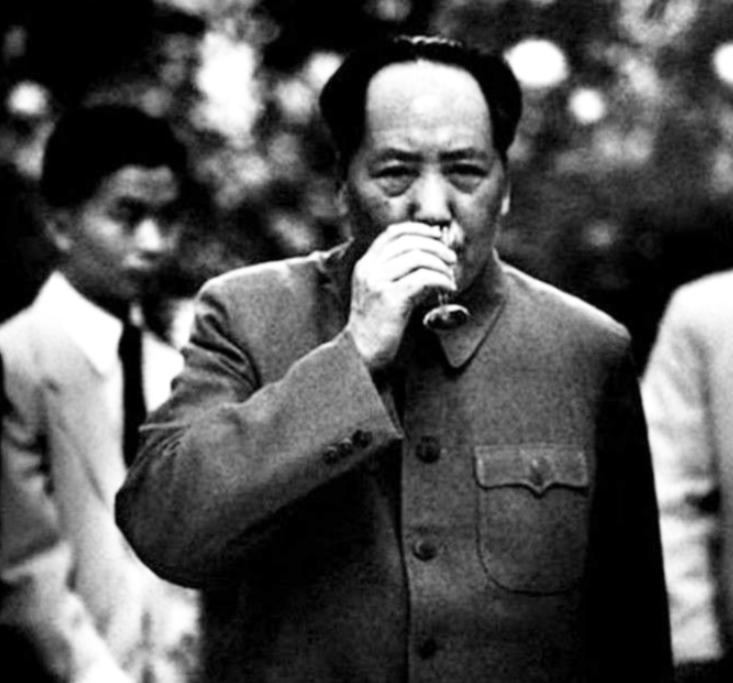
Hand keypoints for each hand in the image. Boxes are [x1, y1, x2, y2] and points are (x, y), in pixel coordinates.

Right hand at [346, 222, 456, 371]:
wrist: (361, 352)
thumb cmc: (377, 323)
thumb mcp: (381, 290)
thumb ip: (398, 272)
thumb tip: (431, 254)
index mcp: (365, 264)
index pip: (392, 233)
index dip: (418, 230)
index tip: (436, 236)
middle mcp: (369, 269)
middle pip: (409, 242)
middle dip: (435, 247)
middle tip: (451, 259)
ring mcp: (378, 282)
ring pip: (418, 258)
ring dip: (441, 265)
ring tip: (450, 278)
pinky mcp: (391, 298)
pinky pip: (423, 279)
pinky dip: (440, 280)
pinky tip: (448, 289)